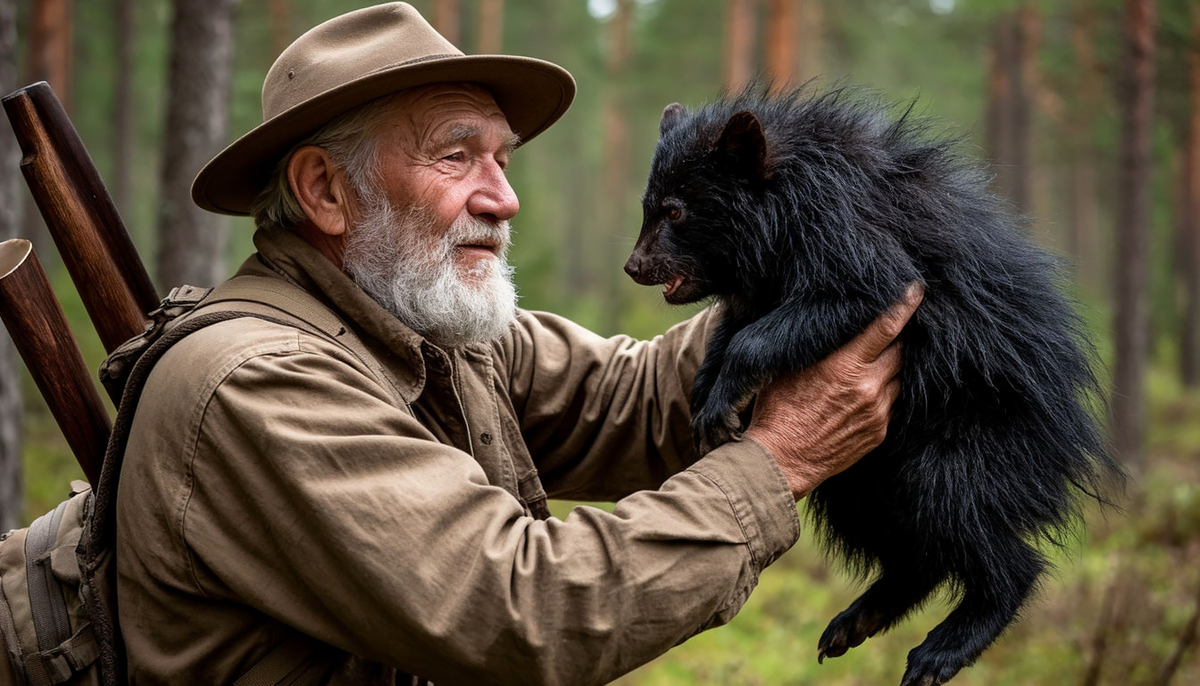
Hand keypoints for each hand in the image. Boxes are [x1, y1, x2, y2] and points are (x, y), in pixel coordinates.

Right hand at [744, 283, 923, 499]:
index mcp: (844, 366)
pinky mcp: (880, 432)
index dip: (904, 305)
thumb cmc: (777, 410)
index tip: (915, 289)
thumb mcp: (789, 368)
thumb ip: (820, 347)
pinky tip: (864, 394)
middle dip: (894, 340)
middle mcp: (867, 387)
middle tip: (885, 332)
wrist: (780, 460)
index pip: (885, 327)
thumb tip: (830, 325)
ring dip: (889, 368)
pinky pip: (892, 403)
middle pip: (899, 351)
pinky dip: (883, 394)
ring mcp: (877, 412)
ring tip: (871, 366)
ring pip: (898, 377)